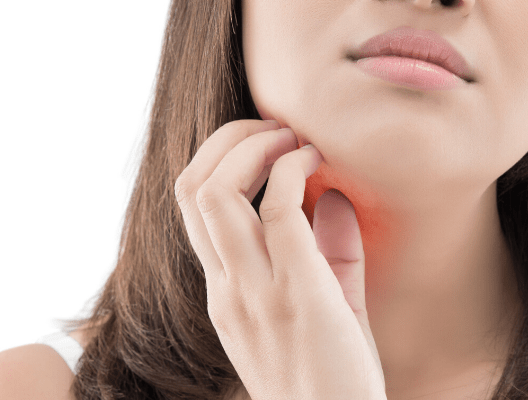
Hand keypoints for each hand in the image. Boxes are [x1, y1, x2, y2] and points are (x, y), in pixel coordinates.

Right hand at [174, 119, 385, 399]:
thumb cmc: (337, 381)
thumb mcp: (328, 311)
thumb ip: (329, 255)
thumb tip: (335, 197)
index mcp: (225, 294)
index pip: (193, 207)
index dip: (223, 158)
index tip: (271, 143)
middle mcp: (227, 289)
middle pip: (191, 188)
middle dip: (229, 138)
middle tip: (277, 128)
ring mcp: (255, 293)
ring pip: (215, 191)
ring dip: (254, 146)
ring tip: (293, 139)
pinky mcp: (297, 296)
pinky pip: (277, 210)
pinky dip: (292, 169)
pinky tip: (317, 163)